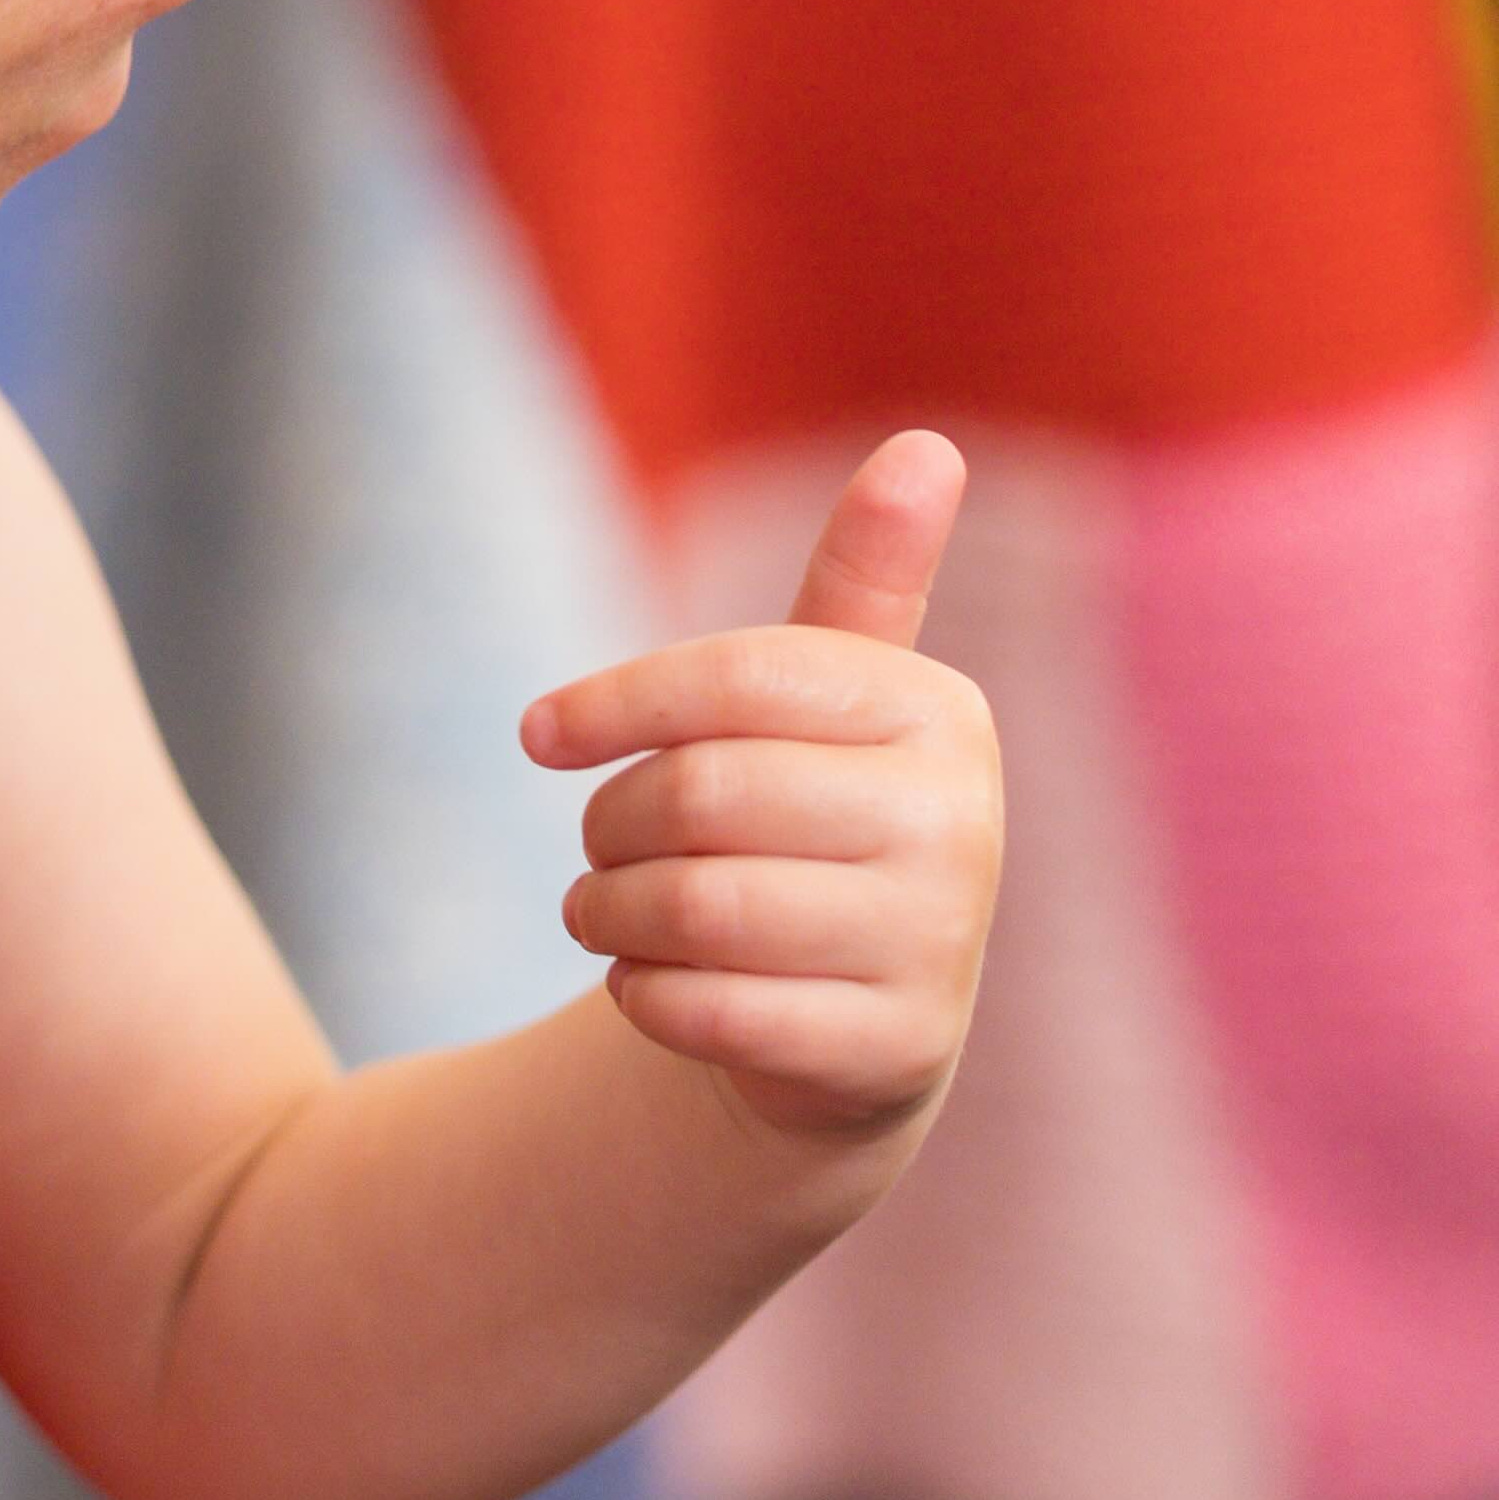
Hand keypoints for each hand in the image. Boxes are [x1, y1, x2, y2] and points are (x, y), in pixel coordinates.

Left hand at [523, 433, 1002, 1144]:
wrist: (851, 1021)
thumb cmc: (813, 824)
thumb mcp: (832, 702)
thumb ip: (864, 580)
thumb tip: (925, 447)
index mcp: (940, 710)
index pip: (740, 677)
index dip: (613, 702)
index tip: (536, 735)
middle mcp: (963, 823)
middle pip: (702, 794)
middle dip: (608, 823)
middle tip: (595, 847)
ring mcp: (938, 943)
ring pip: (694, 907)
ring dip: (608, 913)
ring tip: (605, 913)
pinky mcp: (891, 1053)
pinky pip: (706, 1009)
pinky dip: (638, 996)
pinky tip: (647, 985)